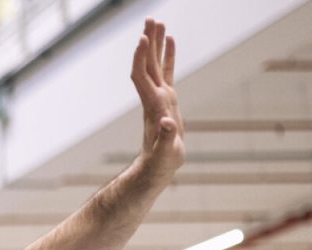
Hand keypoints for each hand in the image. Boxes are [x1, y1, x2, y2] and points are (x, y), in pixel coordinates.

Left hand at [130, 18, 182, 180]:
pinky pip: (167, 72)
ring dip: (156, 44)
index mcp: (153, 106)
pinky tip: (170, 41)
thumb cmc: (160, 162)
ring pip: (156, 64)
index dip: (141, 59)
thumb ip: (166, 139)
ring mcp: (160, 96)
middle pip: (147, 64)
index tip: (142, 40)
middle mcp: (153, 97)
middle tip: (151, 20)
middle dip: (148, 42)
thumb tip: (167, 124)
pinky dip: (168, 56)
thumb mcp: (165, 153)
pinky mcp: (167, 99)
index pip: (141, 77)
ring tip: (158, 23)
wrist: (156, 167)